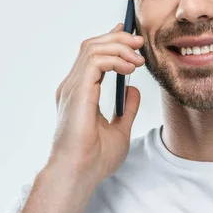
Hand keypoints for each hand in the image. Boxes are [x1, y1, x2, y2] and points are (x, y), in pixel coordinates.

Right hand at [48, 23, 144, 185]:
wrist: (79, 174)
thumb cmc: (94, 159)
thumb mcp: (119, 130)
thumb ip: (126, 109)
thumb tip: (133, 89)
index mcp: (80, 93)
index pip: (93, 56)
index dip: (111, 41)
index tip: (131, 38)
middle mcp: (73, 86)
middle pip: (92, 46)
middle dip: (118, 38)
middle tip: (140, 42)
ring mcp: (72, 87)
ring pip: (93, 48)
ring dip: (119, 47)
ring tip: (138, 58)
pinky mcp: (77, 91)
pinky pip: (95, 61)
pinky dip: (115, 58)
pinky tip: (129, 68)